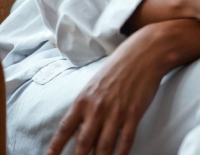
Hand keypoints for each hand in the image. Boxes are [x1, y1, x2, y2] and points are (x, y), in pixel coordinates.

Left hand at [47, 20, 198, 154]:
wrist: (144, 54)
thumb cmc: (118, 67)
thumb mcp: (94, 84)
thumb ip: (85, 106)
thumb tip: (78, 126)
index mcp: (83, 100)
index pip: (65, 130)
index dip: (55, 148)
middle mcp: (97, 108)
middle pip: (83, 144)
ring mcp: (116, 113)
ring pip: (103, 147)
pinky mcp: (134, 114)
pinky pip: (125, 141)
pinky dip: (120, 154)